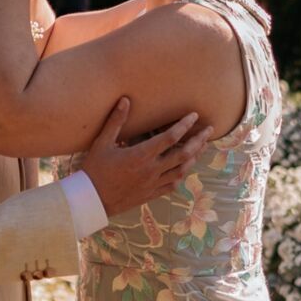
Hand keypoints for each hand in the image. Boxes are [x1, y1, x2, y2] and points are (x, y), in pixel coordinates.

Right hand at [79, 98, 211, 216]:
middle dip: (198, 140)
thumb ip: (116, 121)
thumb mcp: (102, 142)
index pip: (170, 137)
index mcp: (141, 155)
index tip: (194, 115)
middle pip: (183, 154)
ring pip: (181, 170)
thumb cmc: (95, 169)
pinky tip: (183, 170)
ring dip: (194, 157)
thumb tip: (125, 100)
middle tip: (209, 130)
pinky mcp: (150, 194)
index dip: (184, 125)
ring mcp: (153, 183)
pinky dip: (180, 175)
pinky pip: (171, 185)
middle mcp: (151, 169)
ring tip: (201, 147)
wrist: (92, 200)